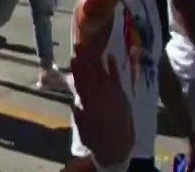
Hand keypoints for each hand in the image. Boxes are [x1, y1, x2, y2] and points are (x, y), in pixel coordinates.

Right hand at [70, 45, 133, 165]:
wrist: (117, 148)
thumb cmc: (96, 140)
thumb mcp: (82, 129)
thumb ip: (79, 114)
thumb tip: (75, 103)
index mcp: (87, 104)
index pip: (80, 81)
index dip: (76, 68)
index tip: (72, 57)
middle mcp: (99, 97)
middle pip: (90, 74)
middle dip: (84, 59)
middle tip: (79, 45)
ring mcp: (112, 95)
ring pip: (102, 74)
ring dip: (96, 60)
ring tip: (90, 48)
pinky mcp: (122, 96)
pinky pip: (117, 78)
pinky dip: (113, 67)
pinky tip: (110, 56)